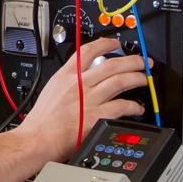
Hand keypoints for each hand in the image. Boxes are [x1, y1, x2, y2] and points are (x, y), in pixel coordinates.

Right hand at [12, 38, 149, 161]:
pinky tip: (137, 108)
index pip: (87, 51)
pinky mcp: (97, 116)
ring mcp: (89, 99)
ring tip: (144, 79)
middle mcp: (80, 84)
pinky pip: (121, 106)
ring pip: (120, 81)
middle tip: (142, 61)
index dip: (105, 44)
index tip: (114, 43)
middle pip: (111, 64)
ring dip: (136, 78)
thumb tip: (79, 81)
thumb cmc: (40, 121)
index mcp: (66, 76)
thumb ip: (67, 83)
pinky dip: (133, 106)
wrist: (37, 138)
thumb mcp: (50, 91)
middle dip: (131, 60)